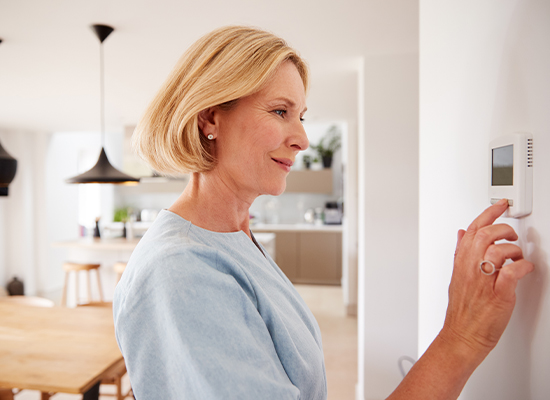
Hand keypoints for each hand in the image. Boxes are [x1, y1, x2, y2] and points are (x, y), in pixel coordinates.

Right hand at [441, 199, 533, 357]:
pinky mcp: (498, 295)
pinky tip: (523, 269)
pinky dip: (521, 267)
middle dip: (503, 229)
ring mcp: (484, 282)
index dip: (488, 213)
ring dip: (513, 250)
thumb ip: (460, 252)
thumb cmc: (462, 311)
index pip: (473, 229)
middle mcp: (471, 269)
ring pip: (498, 251)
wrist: (462, 336)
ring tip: (517, 257)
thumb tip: (461, 233)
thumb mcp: (456, 276)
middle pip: (486, 235)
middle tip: (512, 235)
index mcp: (461, 263)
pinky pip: (511, 273)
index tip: (500, 205)